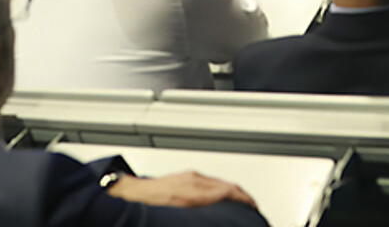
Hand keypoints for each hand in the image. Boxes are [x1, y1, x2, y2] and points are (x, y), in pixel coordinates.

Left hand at [108, 171, 256, 209]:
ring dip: (234, 190)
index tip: (252, 206)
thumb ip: (201, 210)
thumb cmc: (153, 206)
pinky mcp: (187, 175)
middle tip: (253, 205)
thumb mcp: (180, 213)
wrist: (136, 194)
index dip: (244, 199)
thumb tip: (215, 209)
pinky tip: (222, 195)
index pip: (227, 191)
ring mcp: (191, 176)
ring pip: (220, 181)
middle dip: (243, 195)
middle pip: (227, 185)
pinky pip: (211, 180)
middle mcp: (195, 180)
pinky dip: (222, 187)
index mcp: (194, 192)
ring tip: (242, 201)